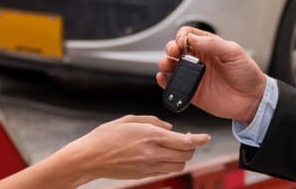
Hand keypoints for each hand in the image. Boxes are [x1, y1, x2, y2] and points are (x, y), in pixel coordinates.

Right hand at [63, 115, 209, 180]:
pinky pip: (166, 171)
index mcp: (151, 136)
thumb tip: (169, 128)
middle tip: (186, 138)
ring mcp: (149, 167)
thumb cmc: (106, 136)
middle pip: (186, 155)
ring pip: (179, 166)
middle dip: (191, 147)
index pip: (186, 141)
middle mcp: (153, 153)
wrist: (89, 158)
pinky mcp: (144, 175)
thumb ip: (153, 121)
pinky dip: (170, 163)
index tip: (206, 137)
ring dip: (181, 157)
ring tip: (173, 148)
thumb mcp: (129, 120)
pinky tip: (162, 155)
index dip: (200, 139)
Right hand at [156, 27, 267, 122]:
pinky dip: (165, 82)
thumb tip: (192, 38)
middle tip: (174, 51)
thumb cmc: (247, 74)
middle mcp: (199, 60)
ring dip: (165, 63)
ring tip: (166, 64)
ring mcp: (195, 76)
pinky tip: (163, 78)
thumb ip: (213, 44)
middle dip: (171, 48)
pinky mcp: (193, 92)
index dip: (182, 36)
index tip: (183, 42)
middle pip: (176, 49)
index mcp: (209, 47)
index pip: (188, 35)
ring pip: (172, 66)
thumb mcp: (234, 52)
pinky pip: (174, 86)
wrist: (253, 99)